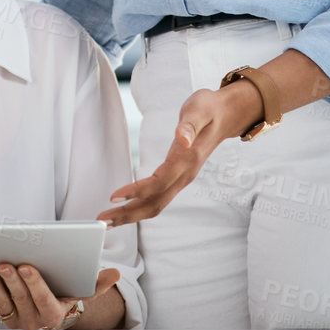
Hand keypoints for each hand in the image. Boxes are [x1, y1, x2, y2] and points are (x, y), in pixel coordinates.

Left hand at [0, 264, 119, 329]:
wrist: (52, 312)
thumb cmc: (66, 294)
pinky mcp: (0, 316)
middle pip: (20, 301)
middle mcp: (33, 321)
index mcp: (54, 314)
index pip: (43, 299)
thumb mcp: (82, 290)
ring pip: (1, 305)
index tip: (27, 266)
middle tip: (4, 262)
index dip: (34, 284)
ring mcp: (14, 320)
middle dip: (11, 281)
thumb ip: (98, 283)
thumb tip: (115, 273)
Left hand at [97, 80, 262, 225]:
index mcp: (187, 159)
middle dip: (129, 213)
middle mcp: (185, 175)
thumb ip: (189, 124)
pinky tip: (126, 209)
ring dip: (132, 215)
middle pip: (155, 202)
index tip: (114, 196)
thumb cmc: (210, 110)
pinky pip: (158, 199)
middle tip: (103, 220)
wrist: (227, 115)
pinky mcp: (178, 178)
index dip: (136, 191)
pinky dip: (140, 208)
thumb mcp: (199, 109)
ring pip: (156, 205)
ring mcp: (182, 179)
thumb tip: (181, 138)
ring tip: (109, 220)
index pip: (159, 182)